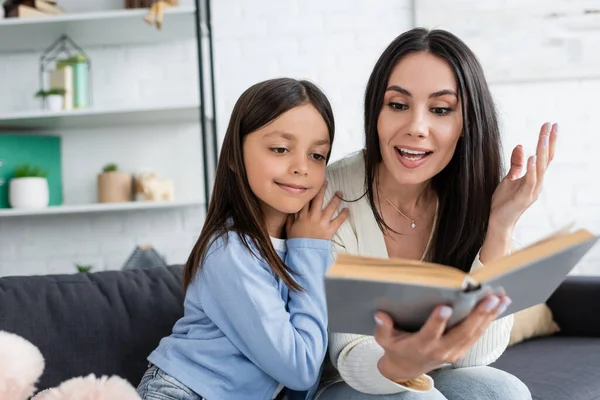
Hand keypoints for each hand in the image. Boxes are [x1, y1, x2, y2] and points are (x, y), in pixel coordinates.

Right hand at [286, 181, 348, 239]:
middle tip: (326, 181)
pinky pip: (338, 220)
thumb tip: (290, 209)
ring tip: (340, 193)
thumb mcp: (289, 229)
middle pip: (318, 199)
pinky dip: (344, 215)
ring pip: (330, 207)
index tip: (311, 184)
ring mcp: (322, 223)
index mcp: (302, 216)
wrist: (304, 253)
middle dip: (322, 189)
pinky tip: (347, 209)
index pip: (306, 200)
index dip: (309, 190)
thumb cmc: (296, 242)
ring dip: (336, 199)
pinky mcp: (329, 230)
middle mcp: (312, 217)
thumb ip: (290, 218)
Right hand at [374, 294, 511, 381]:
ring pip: (474, 333)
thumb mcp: (384, 340)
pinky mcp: (462, 349)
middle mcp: (440, 350)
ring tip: (501, 298)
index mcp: (420, 346)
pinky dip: (489, 320)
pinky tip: (499, 306)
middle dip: (477, 315)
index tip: (445, 307)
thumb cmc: (395, 347)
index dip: (437, 322)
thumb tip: (381, 314)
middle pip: (462, 333)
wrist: (406, 368)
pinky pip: (477, 334)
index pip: (430, 333)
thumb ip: (383, 327)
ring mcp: (454, 351)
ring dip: (489, 316)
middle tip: (489, 298)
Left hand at [489, 122, 557, 231]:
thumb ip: (517, 164)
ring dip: (542, 152)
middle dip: (548, 141)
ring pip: (541, 168)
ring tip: (544, 136)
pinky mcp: (524, 198)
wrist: (497, 222)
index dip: (547, 141)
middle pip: (546, 159)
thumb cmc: (504, 202)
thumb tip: (521, 146)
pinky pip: (530, 181)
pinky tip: (533, 157)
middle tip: (551, 125)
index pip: (543, 156)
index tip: (549, 125)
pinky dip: (532, 169)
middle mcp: (537, 184)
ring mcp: (532, 191)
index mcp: (534, 178)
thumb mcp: (509, 179)